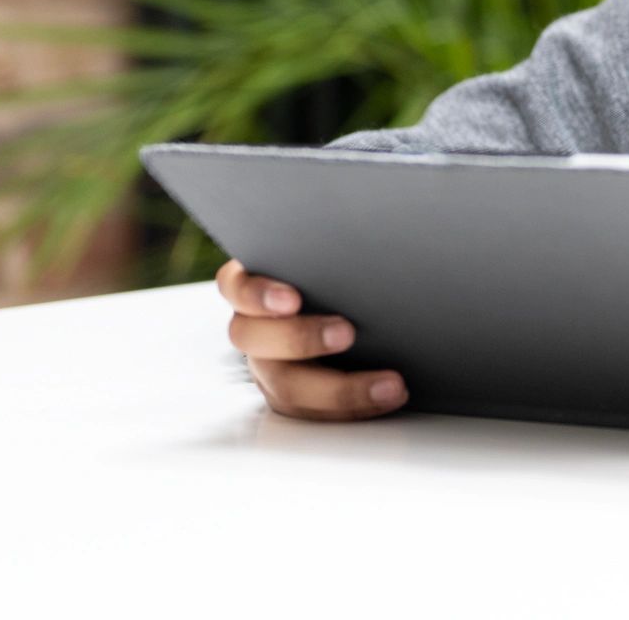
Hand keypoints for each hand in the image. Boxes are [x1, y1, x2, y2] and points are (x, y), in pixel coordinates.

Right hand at [216, 258, 408, 420]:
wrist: (359, 302)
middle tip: (347, 333)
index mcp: (253, 284)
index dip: (259, 293)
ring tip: (388, 383)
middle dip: (301, 338)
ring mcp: (271, 367)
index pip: (236, 285)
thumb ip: (332, 245)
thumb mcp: (329, 253)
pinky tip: (391, 396)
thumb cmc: (341, 268)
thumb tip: (370, 215)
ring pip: (286, 387)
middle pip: (255, 340)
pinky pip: (315, 413)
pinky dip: (354, 408)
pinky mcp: (296, 397)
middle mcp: (254, 329)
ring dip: (339, 388)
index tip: (292, 298)